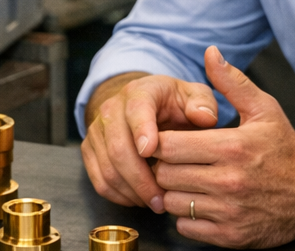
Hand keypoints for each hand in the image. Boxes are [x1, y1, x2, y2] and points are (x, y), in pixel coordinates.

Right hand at [81, 72, 220, 211]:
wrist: (141, 105)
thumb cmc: (172, 105)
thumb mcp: (193, 96)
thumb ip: (203, 103)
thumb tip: (204, 117)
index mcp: (140, 92)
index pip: (136, 109)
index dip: (141, 130)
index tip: (151, 152)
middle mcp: (112, 108)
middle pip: (118, 147)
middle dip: (141, 179)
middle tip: (162, 200)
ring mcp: (97, 129)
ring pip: (107, 168)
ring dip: (132, 192)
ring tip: (155, 203)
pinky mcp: (90, 149)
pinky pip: (99, 180)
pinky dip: (119, 196)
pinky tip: (140, 199)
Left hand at [154, 46, 294, 246]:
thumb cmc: (284, 148)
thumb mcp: (263, 108)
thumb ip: (231, 81)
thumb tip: (210, 52)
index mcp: (232, 147)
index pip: (170, 146)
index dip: (161, 140)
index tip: (167, 136)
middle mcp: (229, 182)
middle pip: (166, 174)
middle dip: (164, 164)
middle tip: (173, 158)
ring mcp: (230, 213)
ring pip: (173, 202)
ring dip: (173, 191)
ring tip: (185, 178)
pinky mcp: (232, 237)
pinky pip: (186, 228)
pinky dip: (186, 215)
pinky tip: (198, 199)